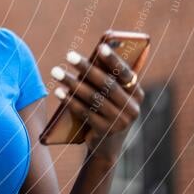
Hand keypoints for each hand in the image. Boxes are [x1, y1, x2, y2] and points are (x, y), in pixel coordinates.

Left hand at [51, 43, 144, 161]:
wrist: (105, 147)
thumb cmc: (105, 112)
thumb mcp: (110, 97)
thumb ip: (106, 80)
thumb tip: (86, 59)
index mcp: (137, 94)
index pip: (126, 73)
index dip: (114, 60)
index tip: (101, 46)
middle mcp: (132, 108)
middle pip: (106, 84)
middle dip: (86, 68)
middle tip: (69, 55)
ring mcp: (120, 121)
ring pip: (93, 97)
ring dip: (72, 83)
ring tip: (56, 71)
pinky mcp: (106, 131)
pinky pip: (85, 112)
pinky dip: (70, 101)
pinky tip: (58, 91)